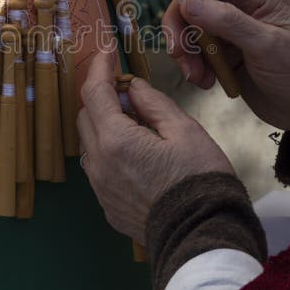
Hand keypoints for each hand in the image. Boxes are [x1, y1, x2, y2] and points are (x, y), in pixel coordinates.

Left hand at [77, 50, 233, 244]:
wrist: (203, 237)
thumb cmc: (200, 179)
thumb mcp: (184, 130)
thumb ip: (153, 103)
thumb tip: (132, 87)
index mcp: (116, 139)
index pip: (95, 92)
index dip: (99, 67)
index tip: (106, 51)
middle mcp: (99, 163)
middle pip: (86, 116)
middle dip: (102, 97)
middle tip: (131, 94)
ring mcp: (100, 187)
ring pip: (90, 143)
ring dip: (105, 126)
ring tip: (139, 126)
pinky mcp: (107, 206)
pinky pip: (99, 169)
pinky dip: (110, 152)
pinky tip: (138, 155)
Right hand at [140, 0, 289, 146]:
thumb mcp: (267, 46)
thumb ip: (228, 22)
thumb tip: (188, 2)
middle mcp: (239, 6)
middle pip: (191, 2)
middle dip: (179, 27)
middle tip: (178, 53)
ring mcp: (230, 31)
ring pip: (189, 29)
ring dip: (186, 53)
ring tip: (197, 77)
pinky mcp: (223, 54)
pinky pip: (195, 52)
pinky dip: (193, 67)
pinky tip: (207, 83)